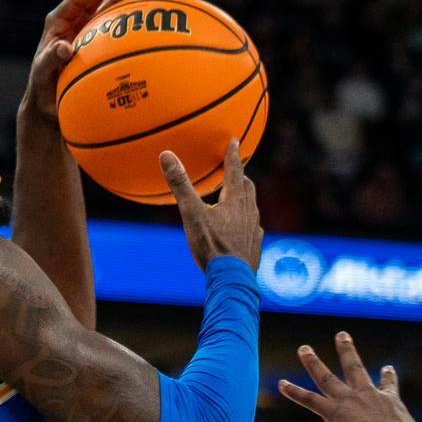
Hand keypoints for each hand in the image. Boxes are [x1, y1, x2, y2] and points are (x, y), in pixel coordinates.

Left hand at [23, 0, 159, 119]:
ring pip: (112, 2)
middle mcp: (76, 18)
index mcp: (60, 20)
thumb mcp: (43, 72)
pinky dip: (132, 11)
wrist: (52, 98)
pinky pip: (118, 20)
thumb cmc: (44, 85)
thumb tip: (64, 48)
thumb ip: (52, 59)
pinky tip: (150, 6)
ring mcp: (90, 25)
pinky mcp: (101, 36)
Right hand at [161, 140, 261, 268]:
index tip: (235, 140)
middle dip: (241, 177)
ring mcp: (254, 231)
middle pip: (248, 189)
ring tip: (238, 199)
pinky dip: (246, 224)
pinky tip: (242, 231)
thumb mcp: (192, 214)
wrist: (233, 280)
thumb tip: (166, 155)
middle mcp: (249, 213)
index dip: (233, 154)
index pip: (235, 171)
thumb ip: (180, 185)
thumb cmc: (212, 247)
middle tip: (236, 170)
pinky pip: (253, 230)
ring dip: (245, 200)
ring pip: (252, 209)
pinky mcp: (255, 248)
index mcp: (235, 201)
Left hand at [279, 332, 420, 421]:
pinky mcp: (334, 413)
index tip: (387, 368)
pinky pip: (310, 400)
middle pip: (354, 367)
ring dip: (313, 362)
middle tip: (341, 335)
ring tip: (303, 349)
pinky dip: (294, 392)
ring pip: (326, 377)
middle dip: (347, 350)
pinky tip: (281, 384)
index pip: (388, 386)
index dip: (388, 377)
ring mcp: (348, 401)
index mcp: (389, 402)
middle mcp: (366, 394)